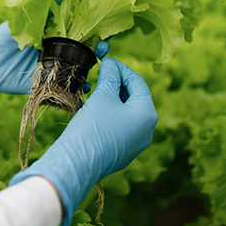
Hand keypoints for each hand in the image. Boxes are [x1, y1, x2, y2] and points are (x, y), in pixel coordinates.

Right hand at [9, 58, 157, 225]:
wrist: (77, 164)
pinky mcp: (123, 153)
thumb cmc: (92, 127)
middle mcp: (147, 130)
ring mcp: (136, 144)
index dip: (121, 69)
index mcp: (147, 114)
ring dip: (112, 99)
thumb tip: (111, 65)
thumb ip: (110, 77)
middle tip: (99, 76)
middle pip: (134, 98)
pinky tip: (93, 111)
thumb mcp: (103, 96)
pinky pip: (119, 127)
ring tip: (95, 93)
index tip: (106, 62)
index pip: (138, 82)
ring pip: (126, 113)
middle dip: (117, 85)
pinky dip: (109, 115)